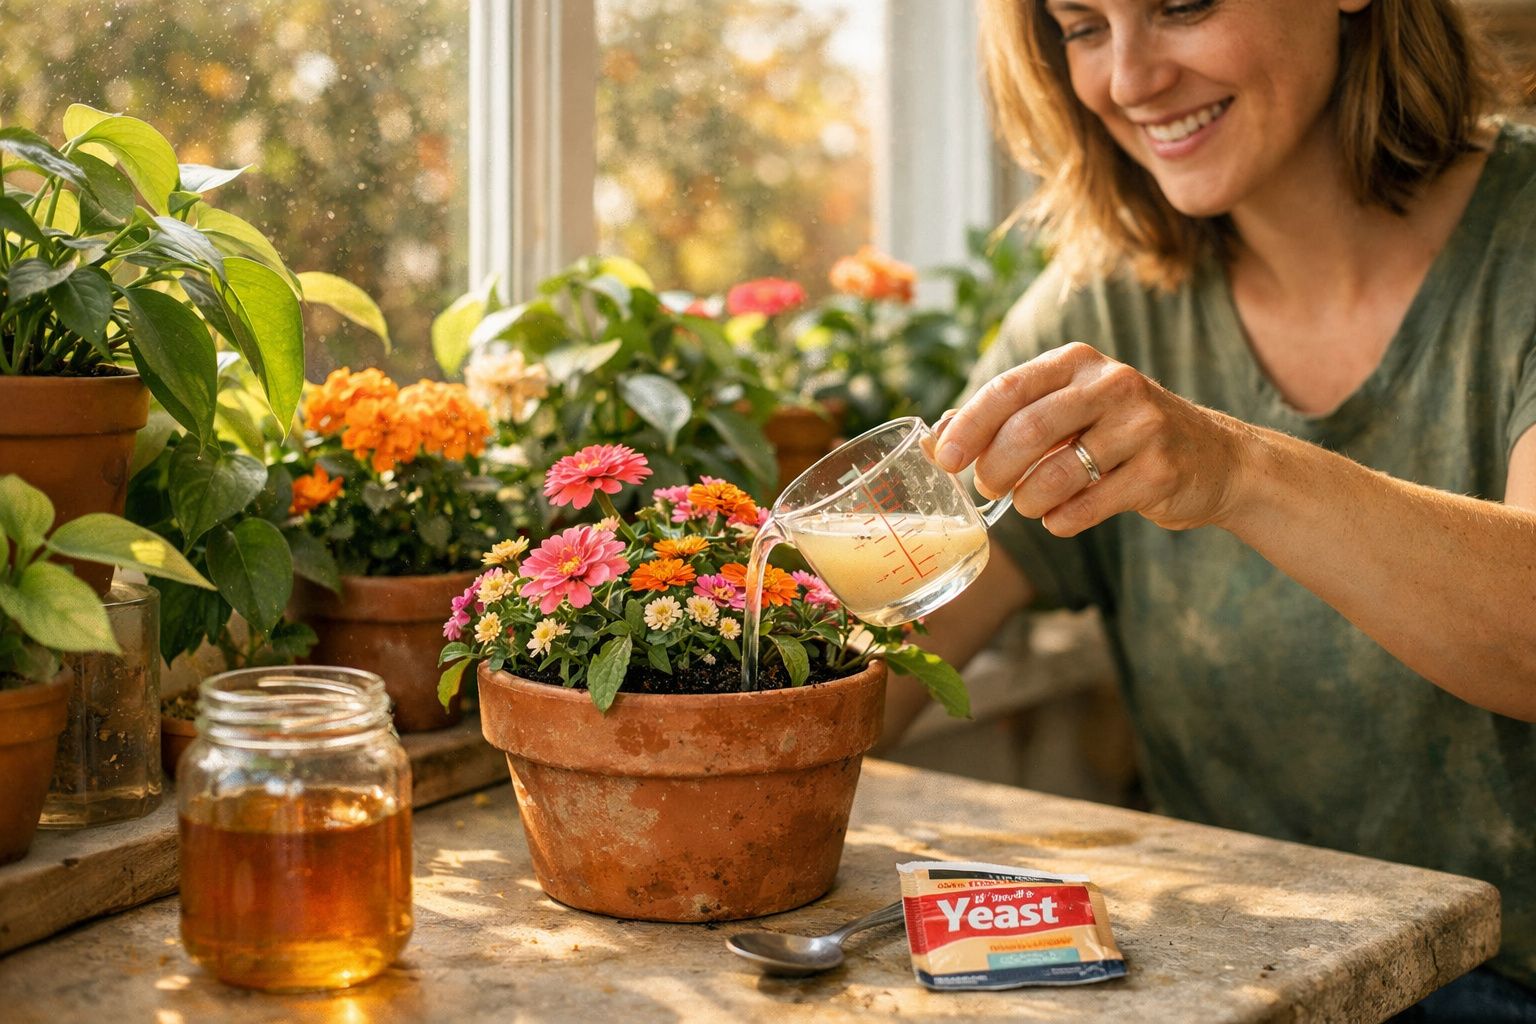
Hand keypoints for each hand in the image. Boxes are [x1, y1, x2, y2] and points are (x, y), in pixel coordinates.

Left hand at [935, 343, 1255, 534]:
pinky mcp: (1160, 470)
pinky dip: (1060, 521)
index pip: (1007, 389)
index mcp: (1078, 363)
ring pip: (1055, 474)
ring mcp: (1141, 426)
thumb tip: (936, 441)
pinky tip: (1060, 518)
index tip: (946, 460)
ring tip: (1029, 505)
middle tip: (988, 488)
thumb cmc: (1119, 435)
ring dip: (1028, 501)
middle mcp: (1112, 384)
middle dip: (995, 470)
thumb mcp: (1067, 410)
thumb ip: (1006, 419)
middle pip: (1027, 431)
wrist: (1214, 458)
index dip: (968, 427)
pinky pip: (1086, 506)